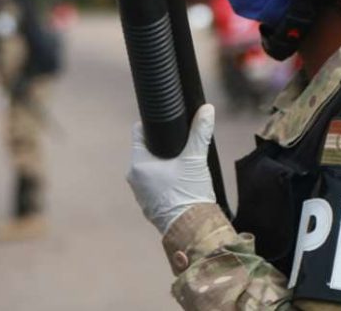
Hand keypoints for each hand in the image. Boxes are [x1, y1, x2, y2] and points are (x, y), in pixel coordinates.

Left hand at [127, 104, 216, 234]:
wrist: (193, 231)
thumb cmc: (190, 194)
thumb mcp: (195, 159)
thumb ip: (199, 132)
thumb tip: (207, 109)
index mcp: (138, 164)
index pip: (139, 133)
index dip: (152, 126)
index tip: (167, 124)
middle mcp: (133, 178)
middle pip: (146, 151)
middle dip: (161, 146)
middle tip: (180, 144)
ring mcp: (139, 194)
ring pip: (150, 169)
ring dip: (163, 165)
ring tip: (181, 164)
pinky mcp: (148, 206)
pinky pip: (153, 185)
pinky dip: (164, 181)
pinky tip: (179, 182)